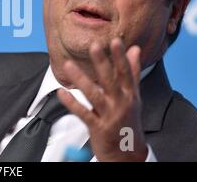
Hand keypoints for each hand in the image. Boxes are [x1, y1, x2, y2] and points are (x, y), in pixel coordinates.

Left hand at [57, 38, 147, 161]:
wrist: (128, 155)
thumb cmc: (128, 121)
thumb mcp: (134, 96)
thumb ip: (132, 72)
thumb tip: (135, 49)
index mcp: (130, 95)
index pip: (126, 73)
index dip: (121, 57)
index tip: (115, 41)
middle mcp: (121, 104)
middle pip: (111, 81)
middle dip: (102, 63)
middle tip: (94, 46)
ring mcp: (109, 116)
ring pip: (94, 95)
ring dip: (80, 79)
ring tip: (68, 65)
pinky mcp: (97, 127)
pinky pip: (82, 113)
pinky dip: (71, 103)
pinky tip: (61, 92)